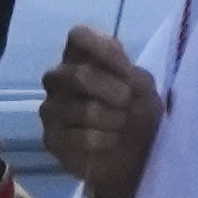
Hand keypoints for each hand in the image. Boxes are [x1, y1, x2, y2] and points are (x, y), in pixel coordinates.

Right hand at [39, 24, 162, 197]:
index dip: (104, 50)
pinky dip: (104, 141)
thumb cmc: (138, 116)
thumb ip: (138, 79)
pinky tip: (112, 143)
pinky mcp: (51, 139)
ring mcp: (51, 108)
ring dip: (113, 120)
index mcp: (81, 58)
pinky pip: (79, 137)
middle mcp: (59, 78)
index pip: (79, 36)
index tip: (127, 70)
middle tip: (128, 103)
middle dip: (113, 91)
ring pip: (82, 109)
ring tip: (124, 127)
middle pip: (78, 74)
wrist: (133, 161)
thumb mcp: (147, 93)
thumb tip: (128, 81)